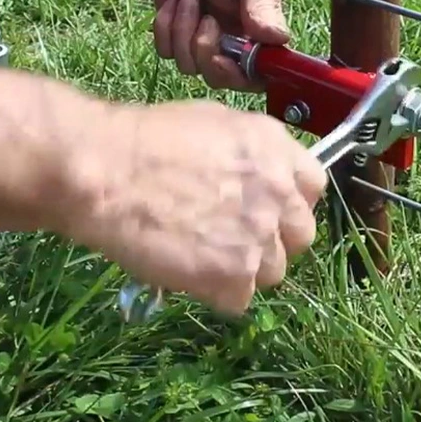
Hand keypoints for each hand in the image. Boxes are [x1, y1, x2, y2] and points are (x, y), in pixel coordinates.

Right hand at [64, 99, 326, 315]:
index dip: (289, 201)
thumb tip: (257, 176)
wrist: (108, 173)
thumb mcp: (215, 123)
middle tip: (234, 236)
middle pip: (301, 235)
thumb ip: (252, 153)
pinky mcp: (235, 276)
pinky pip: (240, 298)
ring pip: (273, 271)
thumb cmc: (148, 139)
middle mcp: (279, 193)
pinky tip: (189, 272)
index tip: (268, 208)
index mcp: (276, 149)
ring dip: (244, 268)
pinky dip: (216, 292)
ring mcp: (260, 237)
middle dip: (273, 238)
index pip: (313, 187)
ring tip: (203, 255)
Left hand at [150, 0, 289, 91]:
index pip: (258, 77)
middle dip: (206, 52)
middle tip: (207, 20)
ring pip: (189, 66)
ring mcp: (202, 48)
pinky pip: (166, 51)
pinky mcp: (175, 42)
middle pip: (220, 79)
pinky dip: (165, 26)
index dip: (241, 77)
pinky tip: (173, 3)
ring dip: (184, 30)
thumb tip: (278, 38)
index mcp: (260, 40)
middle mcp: (233, 51)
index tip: (224, 58)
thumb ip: (264, 7)